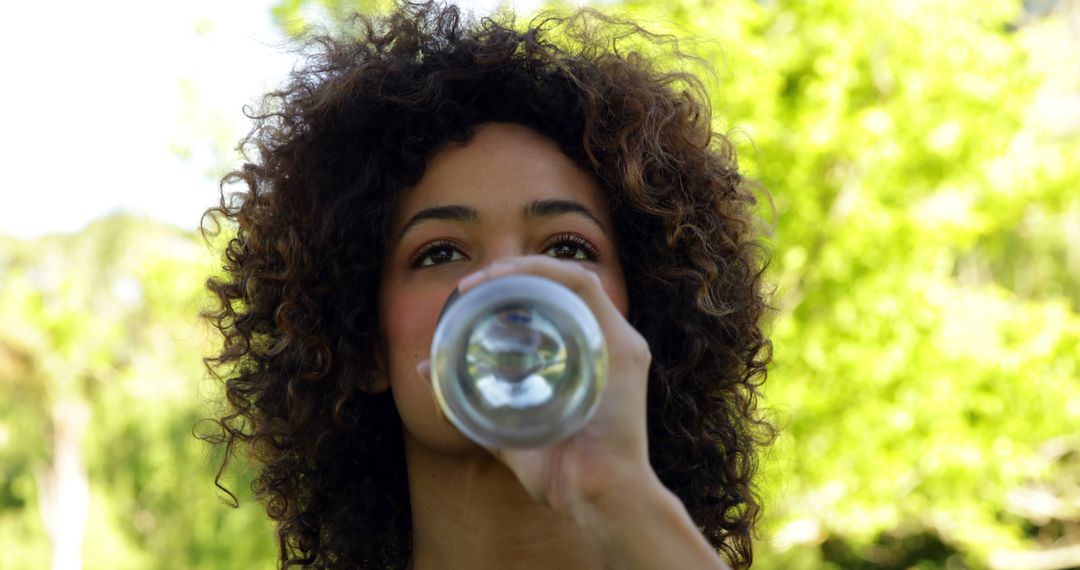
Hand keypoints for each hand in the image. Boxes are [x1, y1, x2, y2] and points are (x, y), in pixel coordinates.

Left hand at [417, 254, 654, 513]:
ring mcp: (616, 342)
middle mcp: (602, 343)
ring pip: (572, 279)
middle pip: (559, 288)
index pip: (549, 303)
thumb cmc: (558, 471)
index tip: (467, 296)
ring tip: (485, 278)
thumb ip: (467, 401)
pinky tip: (514, 277)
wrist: (596, 496)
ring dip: (525, 268)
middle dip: (512, 275)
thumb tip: (423, 369)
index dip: (508, 289)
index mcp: (581, 358)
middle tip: (470, 285)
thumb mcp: (502, 428)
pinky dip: (547, 272)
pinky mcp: (622, 346)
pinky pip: (586, 287)